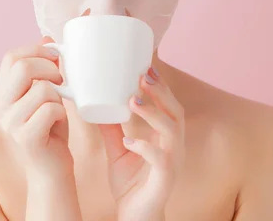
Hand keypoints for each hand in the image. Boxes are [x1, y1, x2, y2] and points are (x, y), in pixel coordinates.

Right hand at [0, 36, 72, 179]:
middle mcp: (0, 106)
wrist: (52, 167)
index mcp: (3, 92)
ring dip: (59, 96)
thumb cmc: (51, 127)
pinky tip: (59, 122)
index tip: (55, 58)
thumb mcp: (46, 93)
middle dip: (50, 69)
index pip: (11, 56)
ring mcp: (10, 123)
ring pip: (42, 89)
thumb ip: (43, 68)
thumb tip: (47, 37)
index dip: (37, 51)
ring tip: (59, 108)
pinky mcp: (25, 138)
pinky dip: (62, 113)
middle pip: (22, 67)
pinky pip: (50, 109)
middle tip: (61, 82)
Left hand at [99, 66, 184, 220]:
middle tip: (142, 75)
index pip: (168, 105)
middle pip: (176, 111)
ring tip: (133, 101)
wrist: (135, 217)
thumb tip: (96, 105)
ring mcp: (173, 162)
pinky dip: (145, 147)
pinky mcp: (166, 178)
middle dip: (161, 92)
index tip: (146, 67)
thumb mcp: (118, 151)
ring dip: (154, 113)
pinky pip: (161, 159)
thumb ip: (112, 129)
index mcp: (165, 137)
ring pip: (172, 131)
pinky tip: (129, 140)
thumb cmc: (131, 184)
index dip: (160, 86)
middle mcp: (174, 146)